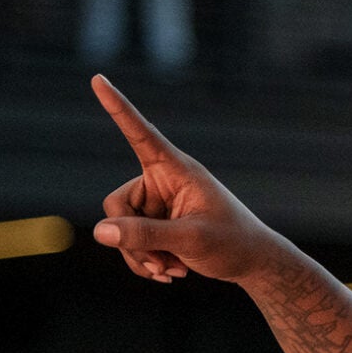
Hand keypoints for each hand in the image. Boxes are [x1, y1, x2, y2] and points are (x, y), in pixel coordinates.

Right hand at [90, 77, 284, 285]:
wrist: (253, 264)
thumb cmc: (232, 243)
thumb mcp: (190, 240)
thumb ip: (146, 235)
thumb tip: (100, 231)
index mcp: (176, 169)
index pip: (141, 134)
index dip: (118, 108)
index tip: (98, 78)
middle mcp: (162, 181)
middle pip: (117, 204)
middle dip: (129, 240)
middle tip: (157, 265)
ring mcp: (156, 204)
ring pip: (120, 229)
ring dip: (140, 256)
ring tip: (170, 272)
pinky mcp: (156, 224)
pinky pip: (129, 242)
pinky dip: (145, 261)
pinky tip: (170, 273)